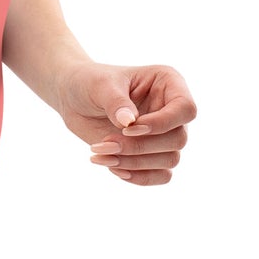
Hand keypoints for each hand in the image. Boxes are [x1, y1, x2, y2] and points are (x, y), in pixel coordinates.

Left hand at [55, 60, 196, 184]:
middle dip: (140, 146)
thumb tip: (129, 122)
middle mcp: (171, 109)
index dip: (162, 123)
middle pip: (178, 139)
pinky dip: (138, 176)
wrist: (73, 98)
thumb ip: (116, 102)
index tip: (128, 128)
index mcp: (168, 83)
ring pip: (170, 160)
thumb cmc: (89, 82)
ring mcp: (164, 133)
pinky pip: (162, 175)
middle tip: (106, 143)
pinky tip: (112, 166)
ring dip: (134, 162)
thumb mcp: (100, 85)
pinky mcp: (153, 154)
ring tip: (100, 153)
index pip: (185, 109)